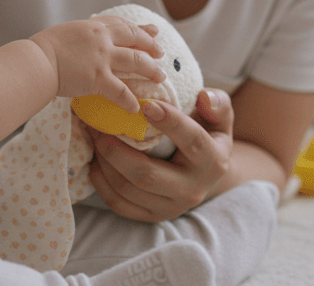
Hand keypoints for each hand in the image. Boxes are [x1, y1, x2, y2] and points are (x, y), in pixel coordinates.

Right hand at [30, 17, 164, 112]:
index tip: (153, 30)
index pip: (122, 25)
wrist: (36, 61)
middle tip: (161, 53)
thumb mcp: (66, 34)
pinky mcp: (98, 78)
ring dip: (151, 70)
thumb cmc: (42, 50)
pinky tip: (136, 108)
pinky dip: (129, 101)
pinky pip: (120, 91)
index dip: (140, 28)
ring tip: (160, 77)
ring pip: (136, 62)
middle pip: (135, 40)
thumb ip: (81, 38)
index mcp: (93, 27)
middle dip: (151, 46)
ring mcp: (102, 58)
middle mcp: (102, 39)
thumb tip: (85, 45)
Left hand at [88, 88, 234, 221]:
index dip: (170, 122)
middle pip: (147, 175)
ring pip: (128, 190)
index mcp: (213, 162)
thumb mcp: (219, 117)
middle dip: (116, 150)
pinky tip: (96, 161)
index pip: (191, 141)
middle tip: (99, 125)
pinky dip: (101, 182)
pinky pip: (119, 204)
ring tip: (94, 138)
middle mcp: (193, 190)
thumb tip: (204, 97)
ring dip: (104, 163)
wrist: (205, 174)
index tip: (145, 104)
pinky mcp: (152, 217)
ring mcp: (171, 208)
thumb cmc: (207, 135)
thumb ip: (216, 103)